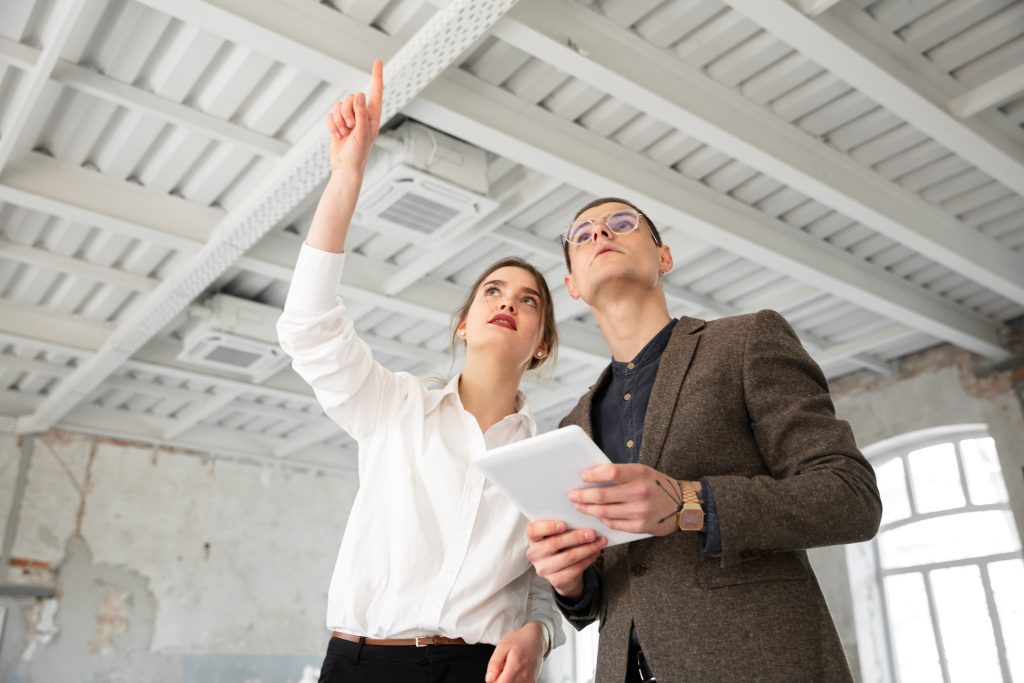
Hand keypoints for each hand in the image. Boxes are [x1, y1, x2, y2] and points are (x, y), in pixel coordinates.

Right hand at [326, 59, 382, 172]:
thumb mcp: (362, 134)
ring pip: (339, 105)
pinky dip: (332, 125)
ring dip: (339, 120)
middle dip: (347, 111)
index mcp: (373, 116)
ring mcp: (349, 118)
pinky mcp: (337, 123)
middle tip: (350, 127)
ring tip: (344, 134)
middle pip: (351, 97)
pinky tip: (337, 135)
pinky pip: (330, 115)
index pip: (375, 92)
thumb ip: (361, 114)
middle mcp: (361, 115)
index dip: (376, 76)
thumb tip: (360, 95)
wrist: (345, 167)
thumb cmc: (358, 154)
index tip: (377, 61)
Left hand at [486, 621, 544, 682]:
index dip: (494, 681)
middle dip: (500, 680)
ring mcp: (529, 680)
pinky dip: (514, 681)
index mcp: (515, 666)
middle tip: (501, 669)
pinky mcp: (532, 681)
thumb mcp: (503, 646)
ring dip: (507, 680)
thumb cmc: (520, 640)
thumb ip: (494, 663)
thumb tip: (489, 679)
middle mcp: (524, 676)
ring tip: (508, 669)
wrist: (537, 638)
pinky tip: (514, 672)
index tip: (494, 673)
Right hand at [526, 520, 605, 598]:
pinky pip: (574, 569)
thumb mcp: (557, 534)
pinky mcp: (555, 580)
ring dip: (587, 549)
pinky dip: (588, 560)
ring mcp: (543, 568)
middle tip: (592, 533)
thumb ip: (565, 525)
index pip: (533, 530)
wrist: (562, 570)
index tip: (563, 524)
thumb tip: (583, 519)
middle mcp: (534, 553)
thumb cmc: (561, 545)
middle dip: (576, 537)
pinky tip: (595, 553)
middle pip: (554, 543)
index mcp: (533, 538)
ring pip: (568, 557)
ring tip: (599, 542)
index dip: (547, 527)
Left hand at [570, 464, 694, 535]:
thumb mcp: (643, 472)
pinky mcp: (640, 527)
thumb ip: (622, 474)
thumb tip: (592, 476)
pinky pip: (614, 524)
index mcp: (640, 473)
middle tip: (572, 495)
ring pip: (604, 512)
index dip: (593, 475)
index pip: (611, 472)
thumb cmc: (657, 485)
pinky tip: (596, 516)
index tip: (582, 476)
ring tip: (579, 506)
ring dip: (588, 509)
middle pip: (602, 495)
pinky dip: (602, 520)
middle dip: (582, 496)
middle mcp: (640, 492)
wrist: (683, 505)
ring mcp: (640, 511)